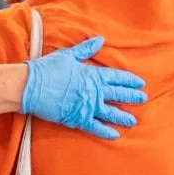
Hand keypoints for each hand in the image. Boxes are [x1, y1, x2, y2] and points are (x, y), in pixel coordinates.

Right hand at [21, 37, 147, 138]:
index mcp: (92, 74)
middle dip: (132, 97)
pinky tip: (115, 135)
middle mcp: (94, 91)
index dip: (129, 80)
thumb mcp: (67, 55)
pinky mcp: (77, 118)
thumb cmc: (47, 68)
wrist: (30, 86)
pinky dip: (106, 131)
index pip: (116, 77)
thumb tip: (100, 39)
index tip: (140, 83)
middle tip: (143, 99)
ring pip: (111, 113)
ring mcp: (87, 105)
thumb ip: (86, 49)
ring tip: (133, 121)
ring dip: (123, 117)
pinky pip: (95, 126)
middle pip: (118, 95)